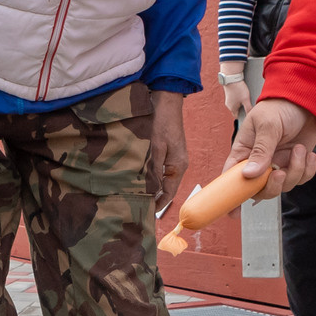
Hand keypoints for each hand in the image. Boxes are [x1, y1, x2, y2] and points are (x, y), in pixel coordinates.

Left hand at [147, 89, 188, 215]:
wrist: (166, 101)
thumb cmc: (161, 122)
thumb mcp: (155, 147)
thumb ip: (153, 169)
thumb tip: (150, 190)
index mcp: (178, 166)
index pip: (169, 192)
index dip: (159, 204)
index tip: (146, 214)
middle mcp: (178, 165)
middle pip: (166, 188)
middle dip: (155, 198)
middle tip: (138, 207)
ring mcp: (174, 158)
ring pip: (162, 179)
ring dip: (152, 188)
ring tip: (137, 196)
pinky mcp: (168, 152)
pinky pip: (160, 170)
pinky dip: (151, 177)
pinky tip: (139, 179)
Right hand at [217, 65, 250, 117]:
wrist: (231, 77)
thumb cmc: (238, 89)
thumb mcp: (246, 100)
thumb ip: (248, 108)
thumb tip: (251, 115)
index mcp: (232, 108)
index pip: (238, 116)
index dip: (244, 115)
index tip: (249, 113)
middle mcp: (229, 105)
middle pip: (237, 110)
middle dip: (243, 108)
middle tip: (249, 104)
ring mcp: (228, 99)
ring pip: (236, 104)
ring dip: (241, 102)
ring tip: (246, 97)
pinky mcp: (229, 94)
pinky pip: (234, 99)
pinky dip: (238, 97)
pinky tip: (242, 93)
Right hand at [224, 96, 315, 193]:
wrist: (305, 100)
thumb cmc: (279, 107)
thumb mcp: (267, 125)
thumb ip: (260, 151)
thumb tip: (250, 175)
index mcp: (244, 152)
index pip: (232, 177)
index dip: (231, 196)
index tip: (232, 212)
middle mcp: (260, 162)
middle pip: (260, 190)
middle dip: (272, 187)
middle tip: (280, 173)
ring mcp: (278, 164)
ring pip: (283, 186)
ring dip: (295, 171)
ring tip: (299, 150)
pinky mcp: (295, 164)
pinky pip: (301, 178)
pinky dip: (307, 169)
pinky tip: (307, 153)